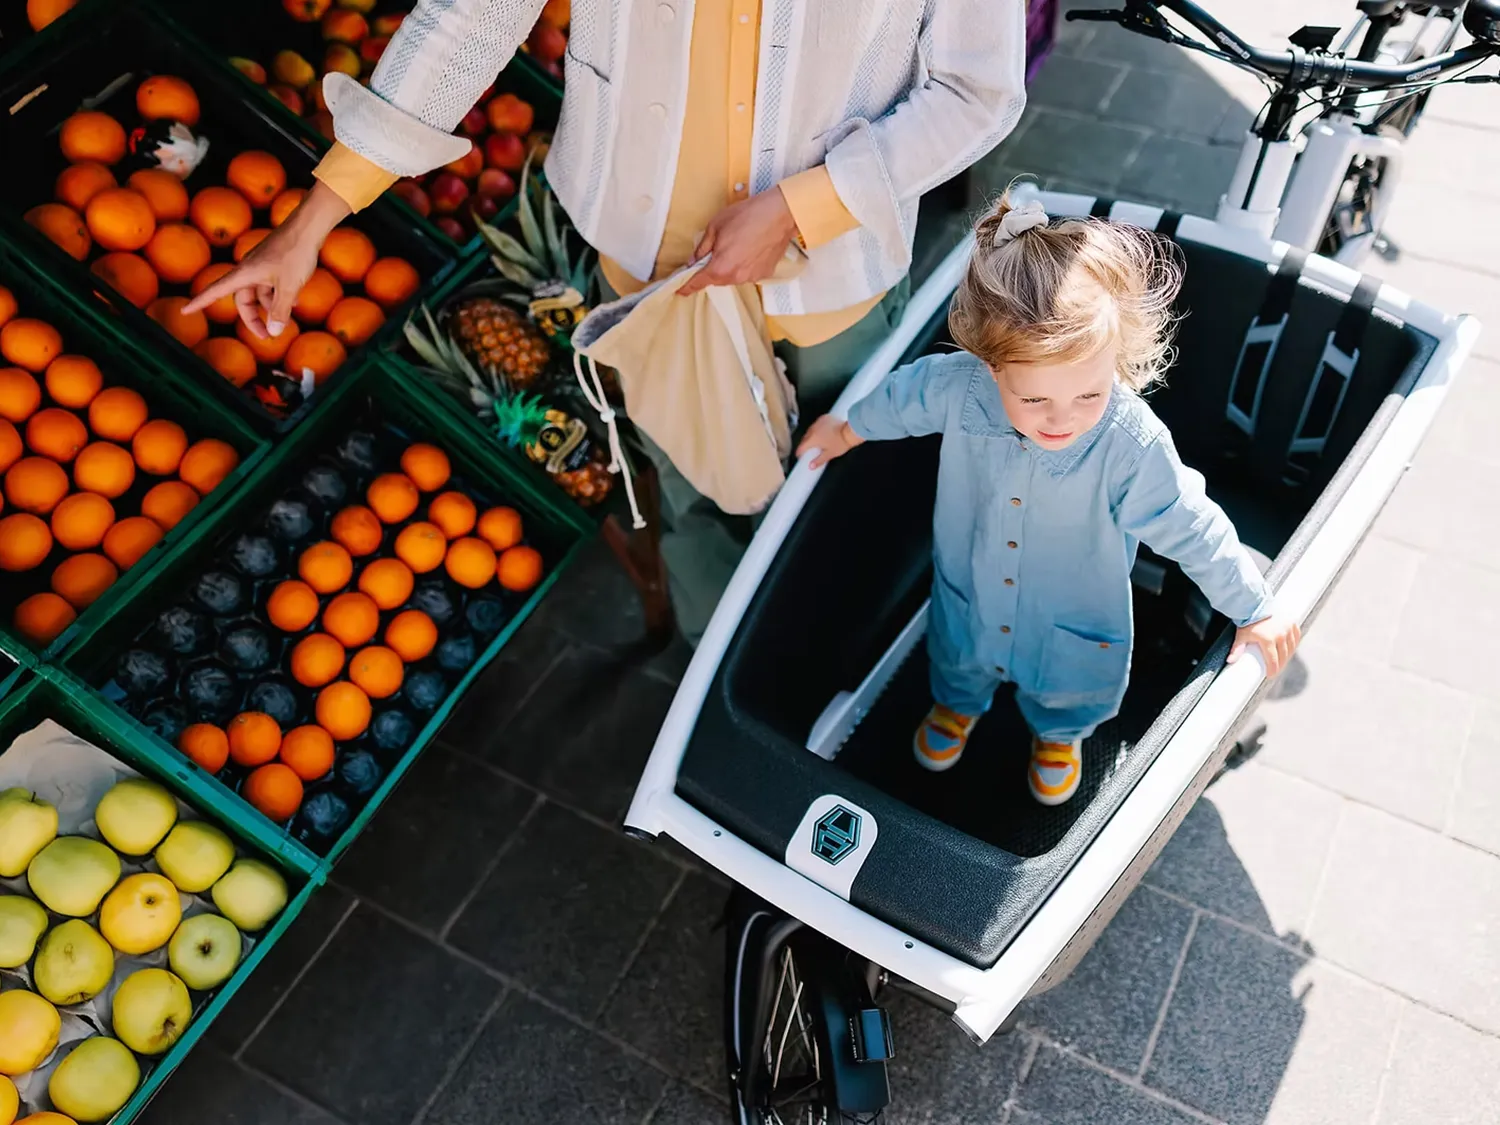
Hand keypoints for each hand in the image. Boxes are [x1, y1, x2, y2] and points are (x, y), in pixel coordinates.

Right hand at [183, 182, 351, 337]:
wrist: (307, 226)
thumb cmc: (295, 253)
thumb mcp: (288, 286)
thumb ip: (280, 310)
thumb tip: (274, 332)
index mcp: (244, 274)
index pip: (215, 291)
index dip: (200, 302)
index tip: (185, 310)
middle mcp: (248, 269)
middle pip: (243, 299)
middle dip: (253, 318)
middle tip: (268, 336)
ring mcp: (261, 265)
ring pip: (259, 292)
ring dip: (270, 306)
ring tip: (287, 318)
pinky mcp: (274, 262)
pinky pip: (270, 283)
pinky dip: (279, 295)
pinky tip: (295, 302)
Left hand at [676, 188, 799, 296]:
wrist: (780, 215)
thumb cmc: (747, 216)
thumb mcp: (716, 226)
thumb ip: (702, 247)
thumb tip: (693, 260)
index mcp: (719, 267)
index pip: (697, 283)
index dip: (686, 287)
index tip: (679, 291)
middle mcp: (735, 277)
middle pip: (715, 279)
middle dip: (710, 269)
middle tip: (714, 251)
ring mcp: (751, 278)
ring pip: (731, 277)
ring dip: (728, 267)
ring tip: (736, 245)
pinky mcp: (763, 274)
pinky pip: (746, 273)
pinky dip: (744, 265)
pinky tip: (749, 249)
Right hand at [795, 414, 863, 468]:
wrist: (850, 431)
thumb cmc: (840, 443)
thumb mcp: (829, 454)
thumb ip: (819, 460)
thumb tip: (811, 466)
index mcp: (813, 439)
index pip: (802, 446)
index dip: (799, 452)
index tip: (799, 455)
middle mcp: (813, 429)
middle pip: (805, 438)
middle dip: (805, 444)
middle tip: (807, 449)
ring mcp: (818, 422)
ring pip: (810, 430)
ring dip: (810, 435)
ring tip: (814, 441)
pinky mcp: (824, 417)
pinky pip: (817, 424)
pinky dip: (817, 428)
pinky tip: (821, 432)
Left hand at [1228, 614, 1300, 676]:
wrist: (1255, 602)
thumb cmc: (1248, 619)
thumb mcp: (1241, 635)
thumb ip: (1236, 649)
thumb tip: (1230, 661)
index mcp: (1269, 639)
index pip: (1274, 661)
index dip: (1273, 670)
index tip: (1270, 675)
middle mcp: (1281, 634)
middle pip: (1284, 656)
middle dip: (1280, 665)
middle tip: (1275, 670)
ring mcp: (1288, 628)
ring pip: (1291, 648)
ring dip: (1287, 656)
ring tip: (1281, 661)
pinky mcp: (1292, 623)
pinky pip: (1296, 638)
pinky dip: (1293, 644)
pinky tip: (1289, 649)